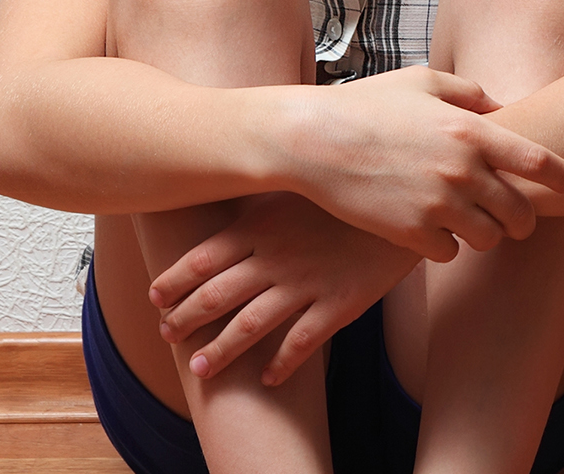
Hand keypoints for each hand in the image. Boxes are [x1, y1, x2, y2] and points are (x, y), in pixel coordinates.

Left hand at [148, 191, 419, 384]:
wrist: (407, 202)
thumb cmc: (350, 189)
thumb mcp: (300, 185)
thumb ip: (262, 200)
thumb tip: (225, 199)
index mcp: (262, 224)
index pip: (202, 257)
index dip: (173, 281)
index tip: (155, 297)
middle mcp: (277, 256)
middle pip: (216, 295)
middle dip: (184, 319)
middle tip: (166, 336)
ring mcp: (308, 282)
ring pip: (251, 324)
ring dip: (220, 350)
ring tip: (200, 370)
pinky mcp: (340, 303)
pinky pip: (303, 341)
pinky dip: (281, 364)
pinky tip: (267, 378)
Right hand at [289, 65, 563, 260]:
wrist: (312, 140)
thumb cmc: (367, 104)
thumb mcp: (422, 81)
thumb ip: (470, 93)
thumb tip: (502, 107)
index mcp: (470, 130)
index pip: (537, 161)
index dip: (560, 176)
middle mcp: (461, 170)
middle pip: (520, 213)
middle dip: (520, 219)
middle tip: (512, 218)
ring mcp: (437, 205)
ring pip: (488, 239)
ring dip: (482, 233)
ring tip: (466, 221)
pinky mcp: (410, 233)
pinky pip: (449, 253)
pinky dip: (445, 246)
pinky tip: (429, 229)